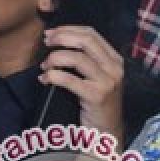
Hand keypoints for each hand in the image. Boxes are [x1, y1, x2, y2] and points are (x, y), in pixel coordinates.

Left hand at [41, 25, 123, 142]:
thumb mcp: (94, 75)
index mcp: (114, 59)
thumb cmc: (94, 101)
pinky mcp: (97, 96)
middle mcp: (114, 68)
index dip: (68, 29)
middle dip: (61, 37)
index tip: (50, 33)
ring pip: (76, 58)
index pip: (91, 33)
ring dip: (54, 58)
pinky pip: (69, 79)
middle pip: (85, 40)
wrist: (105, 131)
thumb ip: (83, 57)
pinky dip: (52, 76)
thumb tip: (54, 39)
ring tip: (45, 66)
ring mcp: (108, 82)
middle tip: (45, 43)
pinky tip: (45, 79)